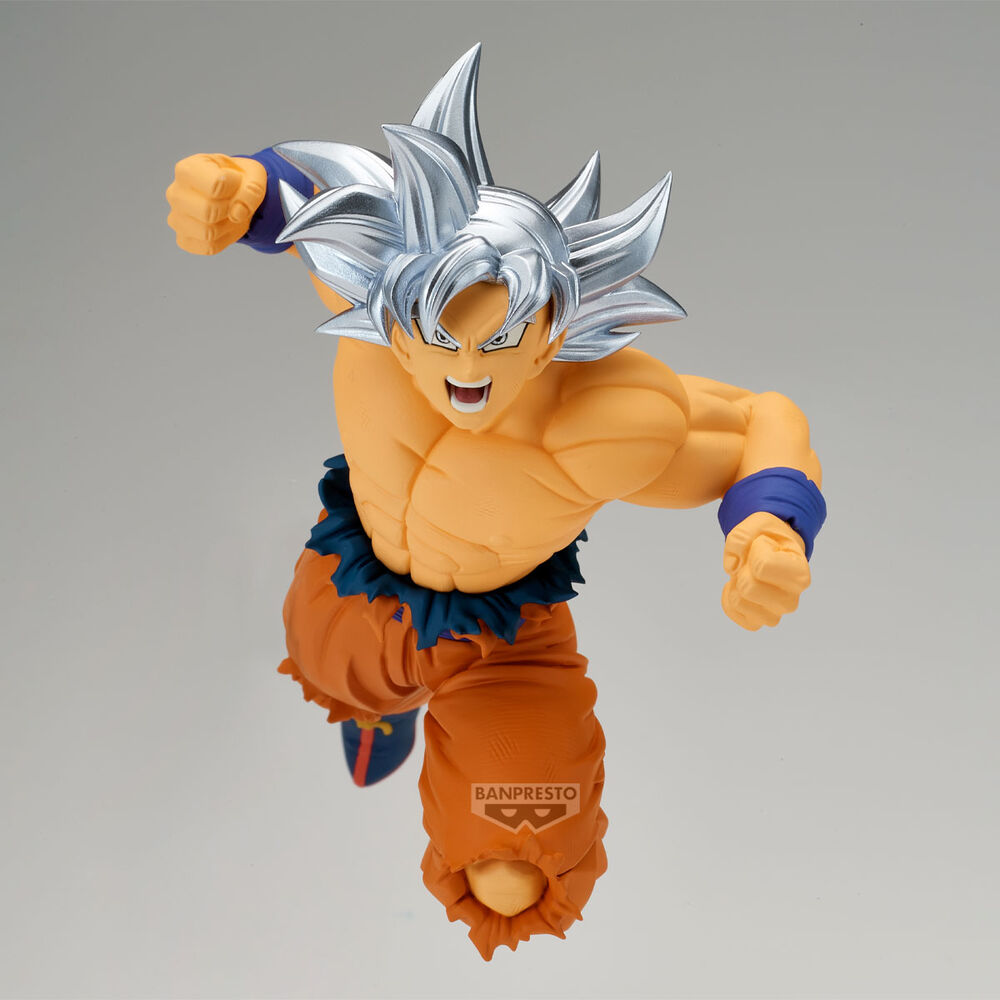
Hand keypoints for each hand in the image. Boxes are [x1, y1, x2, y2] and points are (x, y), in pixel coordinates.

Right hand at [166, 153, 266, 254]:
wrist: (229, 193)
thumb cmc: (237, 179)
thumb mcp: (253, 175)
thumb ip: (252, 190)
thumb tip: (237, 214)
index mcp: (187, 170)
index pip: (215, 186)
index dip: (236, 187)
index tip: (236, 181)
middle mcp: (175, 194)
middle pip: (208, 212)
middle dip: (231, 209)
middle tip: (234, 201)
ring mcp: (176, 218)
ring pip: (208, 233)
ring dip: (230, 226)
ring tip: (231, 213)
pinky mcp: (183, 239)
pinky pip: (209, 248)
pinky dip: (225, 239)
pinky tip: (224, 225)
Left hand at [721, 511, 810, 629]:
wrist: (773, 549)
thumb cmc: (768, 537)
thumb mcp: (756, 524)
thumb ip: (740, 537)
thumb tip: (732, 567)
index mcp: (799, 574)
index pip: (762, 566)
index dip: (754, 550)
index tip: (763, 545)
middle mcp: (791, 599)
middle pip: (748, 588)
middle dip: (742, 569)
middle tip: (752, 561)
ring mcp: (775, 613)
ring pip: (739, 603)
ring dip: (735, 584)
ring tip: (747, 573)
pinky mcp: (758, 621)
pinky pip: (733, 612)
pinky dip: (728, 597)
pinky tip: (738, 586)